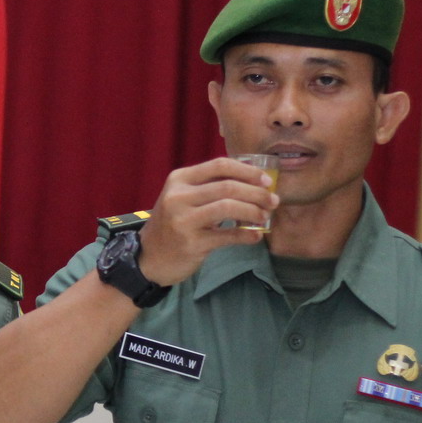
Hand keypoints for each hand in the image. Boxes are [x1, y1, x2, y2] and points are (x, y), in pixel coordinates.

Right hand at [136, 157, 274, 285]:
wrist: (148, 257)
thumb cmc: (172, 224)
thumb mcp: (183, 198)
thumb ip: (210, 187)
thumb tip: (254, 180)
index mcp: (179, 180)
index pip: (219, 165)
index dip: (248, 171)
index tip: (266, 180)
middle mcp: (178, 197)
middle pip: (228, 187)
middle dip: (257, 193)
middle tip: (273, 201)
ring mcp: (183, 220)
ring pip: (229, 207)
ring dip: (254, 211)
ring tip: (265, 217)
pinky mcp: (191, 243)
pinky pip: (227, 236)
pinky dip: (246, 235)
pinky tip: (256, 236)